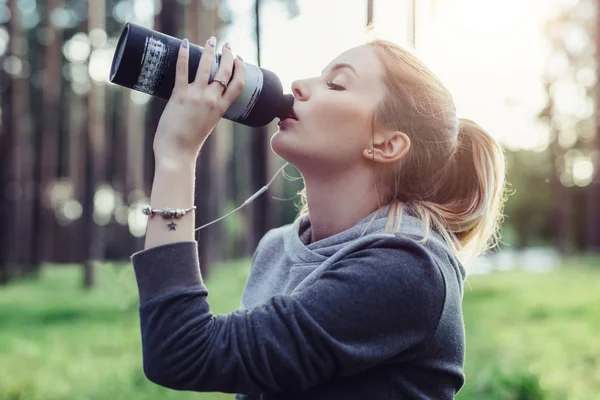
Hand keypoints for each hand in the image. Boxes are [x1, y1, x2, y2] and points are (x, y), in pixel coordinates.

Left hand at [153, 37, 245, 162]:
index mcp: (221, 109)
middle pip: (225, 71)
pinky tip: (184, 44)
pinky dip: (183, 55)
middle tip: (227, 45)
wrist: (177, 152)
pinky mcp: (179, 95)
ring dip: (210, 50)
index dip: (241, 69)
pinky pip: (182, 70)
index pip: (238, 84)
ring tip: (211, 40)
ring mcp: (196, 96)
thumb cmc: (189, 143)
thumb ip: (207, 111)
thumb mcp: (206, 124)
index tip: (239, 59)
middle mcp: (211, 100)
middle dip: (228, 55)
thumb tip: (201, 100)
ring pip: (206, 67)